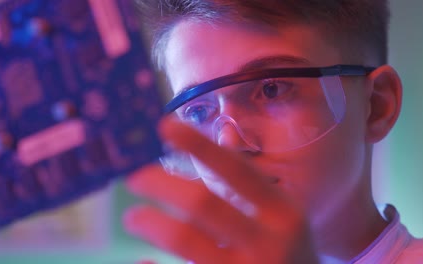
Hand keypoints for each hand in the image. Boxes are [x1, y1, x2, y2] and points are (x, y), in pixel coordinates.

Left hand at [123, 117, 318, 263]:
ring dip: (151, 223)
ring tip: (133, 217)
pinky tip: (142, 260)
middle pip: (203, 203)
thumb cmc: (290, 252)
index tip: (165, 126)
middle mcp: (268, 242)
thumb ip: (251, 189)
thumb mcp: (282, 218)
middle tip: (134, 178)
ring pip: (185, 240)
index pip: (237, 171)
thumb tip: (211, 143)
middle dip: (160, 185)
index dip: (200, 146)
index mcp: (282, 212)